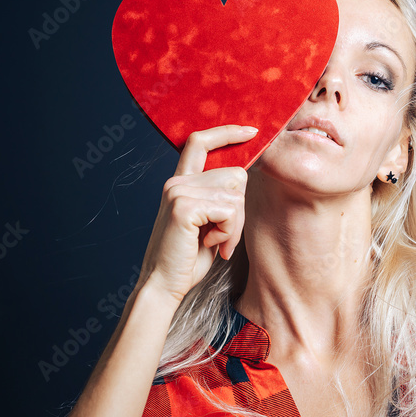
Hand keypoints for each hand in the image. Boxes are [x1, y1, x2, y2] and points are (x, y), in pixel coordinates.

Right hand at [136, 125, 256, 304]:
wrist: (164, 285)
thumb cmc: (188, 258)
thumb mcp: (207, 221)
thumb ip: (218, 197)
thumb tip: (243, 175)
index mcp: (181, 183)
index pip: (200, 142)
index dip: (227, 132)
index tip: (251, 131)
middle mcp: (177, 182)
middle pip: (236, 175)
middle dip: (240, 210)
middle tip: (224, 236)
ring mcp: (178, 192)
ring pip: (236, 194)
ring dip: (235, 225)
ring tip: (216, 242)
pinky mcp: (184, 207)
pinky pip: (230, 211)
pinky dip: (229, 232)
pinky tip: (212, 245)